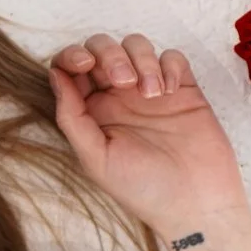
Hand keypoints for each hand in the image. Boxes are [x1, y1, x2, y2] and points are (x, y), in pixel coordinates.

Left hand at [49, 32, 250, 235]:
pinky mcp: (183, 90)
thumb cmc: (142, 190)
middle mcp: (118, 96)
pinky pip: (173, 57)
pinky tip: (171, 91)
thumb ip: (71, 117)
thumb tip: (55, 75)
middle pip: (103, 48)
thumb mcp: (95, 158)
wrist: (195, 205)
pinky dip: (169, 65)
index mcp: (92, 111)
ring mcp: (151, 90)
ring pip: (137, 45)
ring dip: (142, 60)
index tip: (85, 64)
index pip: (72, 68)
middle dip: (110, 53)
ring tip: (153, 94)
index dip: (72, 55)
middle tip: (124, 82)